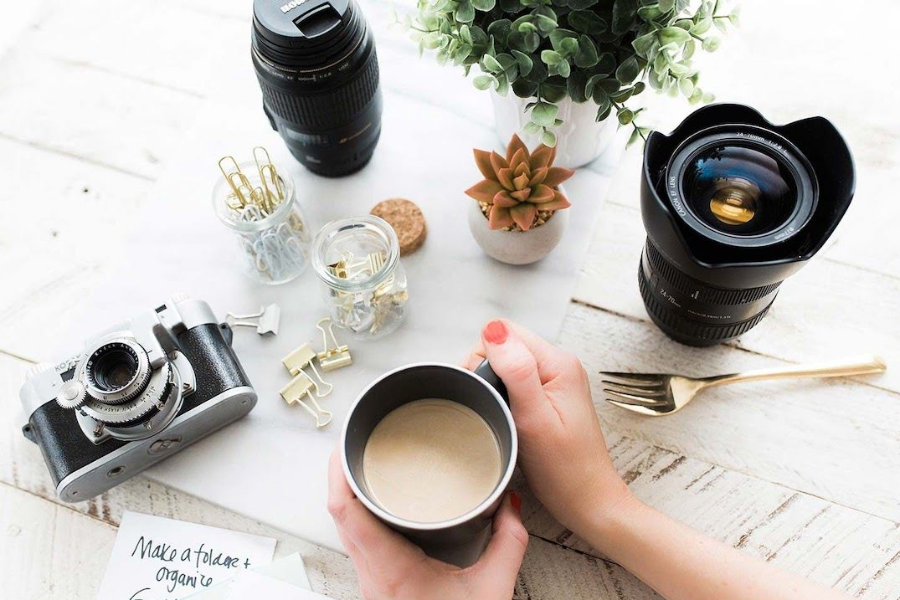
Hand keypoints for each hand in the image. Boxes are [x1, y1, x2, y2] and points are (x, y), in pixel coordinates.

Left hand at [327, 450, 528, 599]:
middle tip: (354, 440)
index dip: (338, 473)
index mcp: (389, 568)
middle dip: (341, 471)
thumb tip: (511, 505)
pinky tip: (375, 498)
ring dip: (347, 491)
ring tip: (361, 460)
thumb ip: (508, 542)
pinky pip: (356, 538)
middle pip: (338, 512)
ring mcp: (370, 580)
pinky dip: (358, 511)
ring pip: (343, 526)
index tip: (345, 444)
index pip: (345, 511)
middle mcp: (371, 573)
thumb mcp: (492, 590)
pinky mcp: (377, 584)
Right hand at [464, 319, 633, 536]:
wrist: (588, 502)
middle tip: (493, 409)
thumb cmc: (565, 470)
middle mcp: (559, 366)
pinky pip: (514, 382)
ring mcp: (555, 381)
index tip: (484, 392)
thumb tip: (494, 330)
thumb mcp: (534, 419)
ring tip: (502, 417)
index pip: (504, 332)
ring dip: (494, 387)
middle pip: (504, 346)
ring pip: (506, 364)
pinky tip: (507, 419)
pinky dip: (503, 398)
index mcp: (558, 364)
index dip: (483, 357)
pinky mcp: (549, 397)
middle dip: (486, 373)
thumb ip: (516, 371)